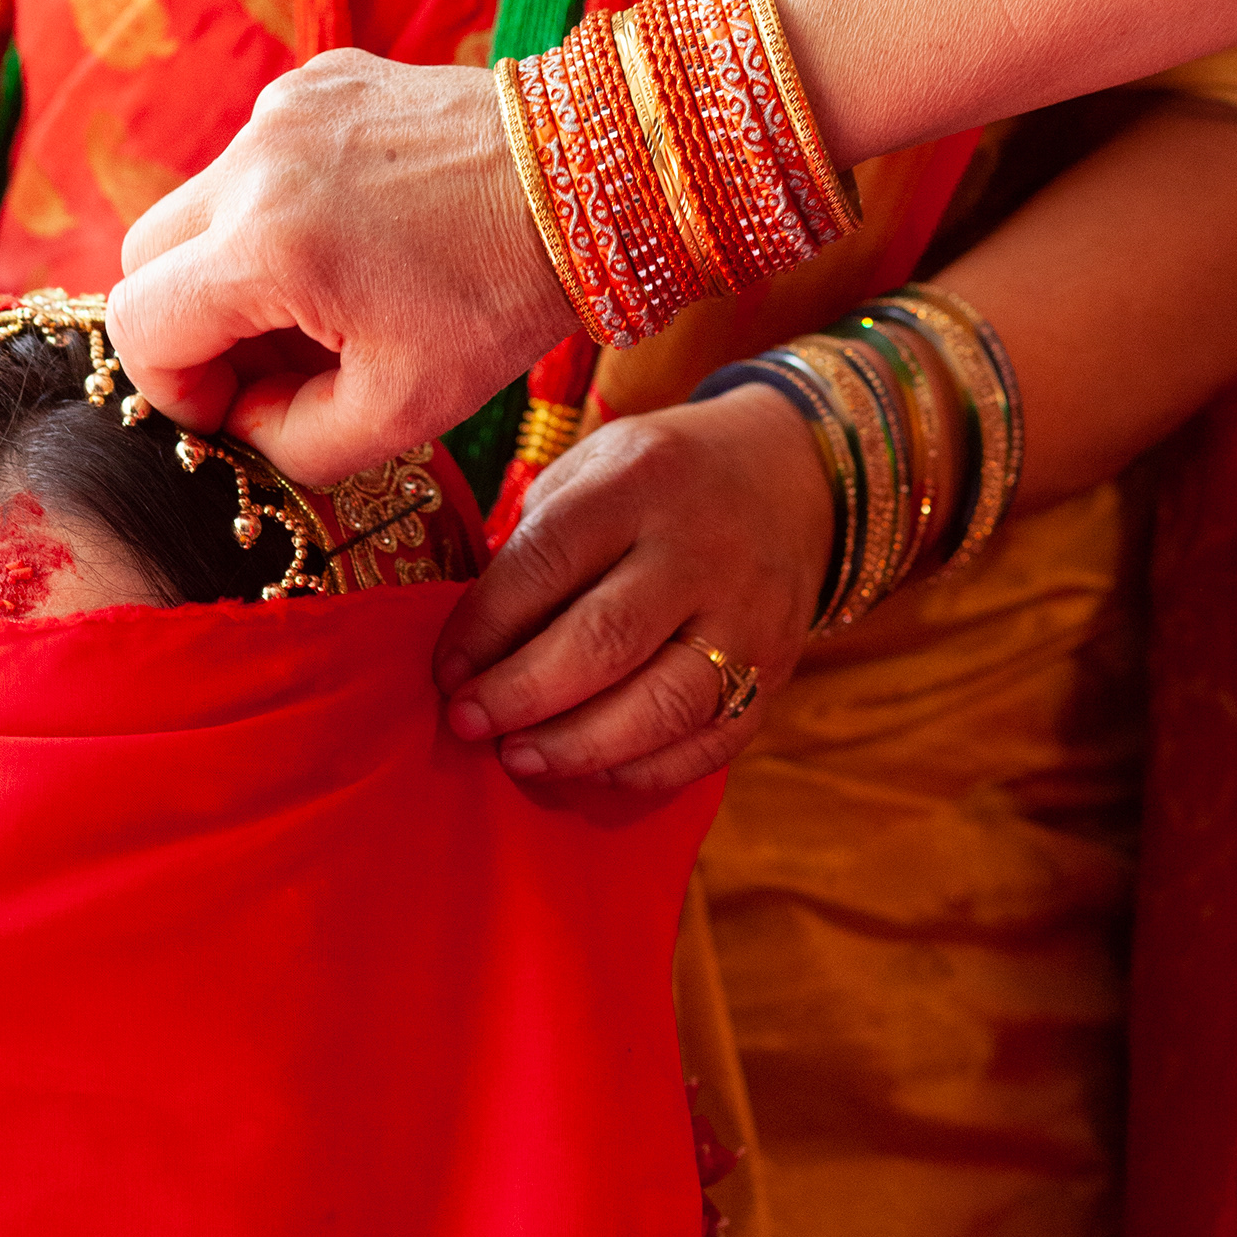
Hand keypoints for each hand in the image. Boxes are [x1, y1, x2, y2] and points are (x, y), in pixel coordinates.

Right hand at [107, 49, 572, 483]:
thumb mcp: (400, 413)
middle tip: (270, 363)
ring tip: (327, 298)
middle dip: (190, 322)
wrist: (586, 180)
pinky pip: (258, 156)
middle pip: (148, 258)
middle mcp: (255, 160)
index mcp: (264, 245)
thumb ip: (286, 444)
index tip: (235, 410)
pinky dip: (282, 204)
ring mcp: (284, 106)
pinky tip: (358, 234)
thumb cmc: (501, 297)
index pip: (138, 328)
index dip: (173, 389)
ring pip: (202, 204)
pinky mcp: (319, 77)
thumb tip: (237, 421)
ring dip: (235, 262)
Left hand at [430, 384, 831, 795]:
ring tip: (517, 756)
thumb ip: (542, 543)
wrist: (790, 479)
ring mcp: (749, 618)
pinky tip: (591, 769)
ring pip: (663, 705)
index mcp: (640, 481)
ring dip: (578, 745)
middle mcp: (700, 550)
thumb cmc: (659, 479)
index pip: (549, 559)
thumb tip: (477, 646)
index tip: (446, 670)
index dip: (486, 625)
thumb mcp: (596, 467)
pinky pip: (711, 743)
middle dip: (521, 693)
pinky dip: (644, 770)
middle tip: (467, 723)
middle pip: (605, 640)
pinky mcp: (775, 674)